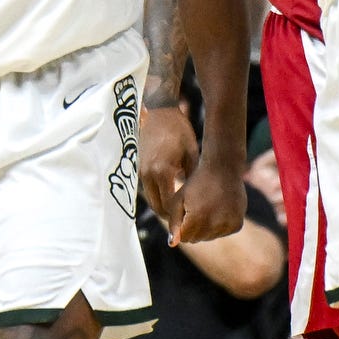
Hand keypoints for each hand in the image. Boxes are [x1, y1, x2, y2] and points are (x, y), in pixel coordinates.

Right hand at [138, 102, 198, 232]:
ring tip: (180, 217)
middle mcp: (148, 174)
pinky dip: (159, 199)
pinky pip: (149, 191)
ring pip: (151, 201)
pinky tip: (171, 201)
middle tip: (186, 226)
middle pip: (157, 207)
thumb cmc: (179, 130)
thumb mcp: (191, 153)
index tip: (189, 226)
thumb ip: (192, 177)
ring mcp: (141, 172)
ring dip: (163, 210)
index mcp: (162, 171)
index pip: (168, 205)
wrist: (158, 112)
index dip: (178, 218)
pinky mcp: (139, 169)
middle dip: (170, 218)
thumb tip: (199, 199)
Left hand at [172, 157, 244, 243]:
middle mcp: (215, 224)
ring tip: (207, 207)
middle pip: (196, 239)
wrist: (223, 169)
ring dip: (206, 227)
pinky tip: (218, 209)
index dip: (182, 226)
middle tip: (197, 208)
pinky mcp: (237, 225)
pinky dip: (218, 225)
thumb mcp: (179, 200)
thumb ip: (174, 223)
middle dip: (193, 228)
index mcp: (198, 218)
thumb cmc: (196, 183)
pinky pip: (222, 233)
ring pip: (209, 237)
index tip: (185, 211)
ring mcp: (228, 225)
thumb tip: (172, 244)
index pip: (184, 238)